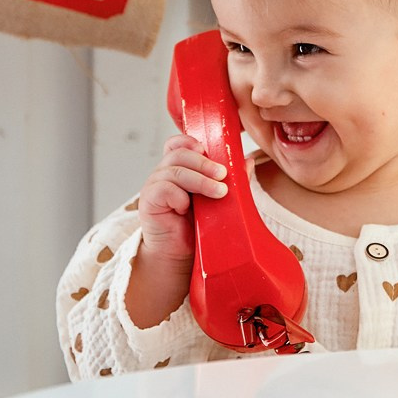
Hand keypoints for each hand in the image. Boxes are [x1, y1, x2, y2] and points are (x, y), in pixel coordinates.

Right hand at [135, 134, 228, 268]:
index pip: (178, 144)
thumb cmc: (197, 227)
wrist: (180, 255)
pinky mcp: (148, 201)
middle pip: (180, 154)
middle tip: (223, 175)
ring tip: (219, 193)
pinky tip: (187, 208)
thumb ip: (231, 180)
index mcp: (178, 168)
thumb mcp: (217, 200)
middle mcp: (164, 173)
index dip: (191, 142)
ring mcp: (154, 185)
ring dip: (200, 180)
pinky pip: (164, 189)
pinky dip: (180, 196)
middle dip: (205, 163)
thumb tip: (248, 161)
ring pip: (175, 170)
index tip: (208, 151)